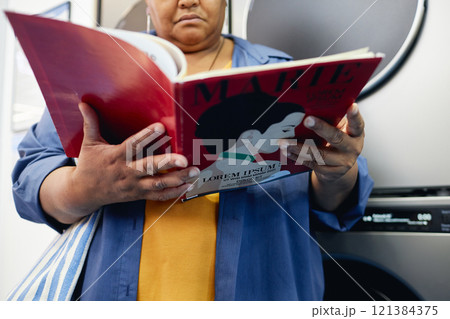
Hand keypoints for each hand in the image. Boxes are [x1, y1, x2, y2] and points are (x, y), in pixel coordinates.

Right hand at [40, 103, 199, 222]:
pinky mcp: (139, 195)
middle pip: (149, 168)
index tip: (161, 127)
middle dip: (168, 164)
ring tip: (194, 172)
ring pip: (158, 184)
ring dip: (178, 178)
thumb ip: (91, 123)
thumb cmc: (89, 166)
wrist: (84, 194)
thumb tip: (83, 102)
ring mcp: (134, 185)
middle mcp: (127, 172)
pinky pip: (158, 196)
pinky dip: (174, 193)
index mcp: (116, 157)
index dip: (146, 136)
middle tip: (185, 159)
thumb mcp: (89, 144)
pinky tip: (188, 186)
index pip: (132, 145)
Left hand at [279, 103, 363, 210]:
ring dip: (300, 147)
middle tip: (307, 120)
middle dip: (321, 128)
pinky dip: (298, 157)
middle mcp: (352, 148)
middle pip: (336, 137)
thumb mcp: (339, 129)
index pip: (357, 123)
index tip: (352, 106)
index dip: (355, 115)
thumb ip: (331, 120)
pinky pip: (313, 164)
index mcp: (356, 133)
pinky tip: (288, 151)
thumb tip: (310, 108)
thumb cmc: (337, 141)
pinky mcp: (332, 173)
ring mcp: (343, 162)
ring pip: (321, 154)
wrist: (340, 167)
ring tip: (285, 142)